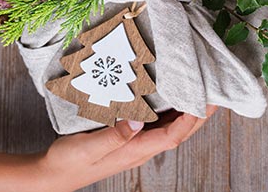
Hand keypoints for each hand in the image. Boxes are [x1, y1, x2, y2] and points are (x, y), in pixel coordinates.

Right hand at [35, 105, 218, 191]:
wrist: (53, 174)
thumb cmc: (70, 161)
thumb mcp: (89, 147)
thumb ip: (114, 135)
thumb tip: (138, 121)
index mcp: (135, 151)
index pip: (173, 135)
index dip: (192, 119)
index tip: (207, 101)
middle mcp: (140, 148)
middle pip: (177, 132)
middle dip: (198, 115)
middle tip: (214, 94)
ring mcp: (134, 145)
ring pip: (168, 128)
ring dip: (186, 113)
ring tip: (197, 93)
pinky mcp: (126, 139)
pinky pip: (154, 125)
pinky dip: (167, 112)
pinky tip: (166, 100)